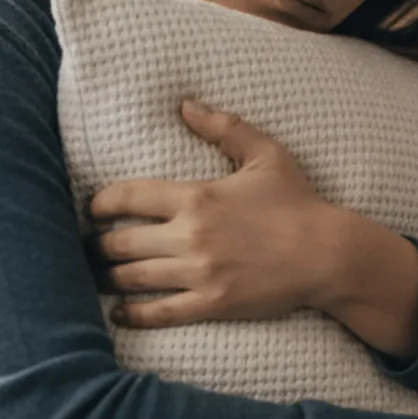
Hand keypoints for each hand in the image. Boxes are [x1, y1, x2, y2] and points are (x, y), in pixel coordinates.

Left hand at [90, 98, 344, 326]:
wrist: (328, 254)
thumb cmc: (298, 203)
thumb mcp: (265, 155)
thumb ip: (224, 127)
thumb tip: (186, 105)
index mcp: (196, 197)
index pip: (127, 197)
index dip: (100, 203)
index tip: (92, 209)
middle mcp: (190, 235)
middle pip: (120, 243)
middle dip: (97, 245)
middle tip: (89, 247)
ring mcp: (198, 272)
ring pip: (132, 278)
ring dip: (107, 278)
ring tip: (97, 276)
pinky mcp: (211, 303)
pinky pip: (159, 312)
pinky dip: (132, 314)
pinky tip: (118, 313)